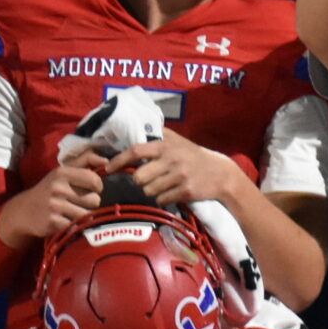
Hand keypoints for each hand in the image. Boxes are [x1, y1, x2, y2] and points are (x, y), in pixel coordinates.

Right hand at [0, 158, 104, 246]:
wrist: (23, 211)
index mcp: (62, 173)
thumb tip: (106, 160)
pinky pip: (78, 226)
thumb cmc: (50, 189)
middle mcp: (58, 188)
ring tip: (73, 212)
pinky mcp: (53, 222)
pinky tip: (66, 221)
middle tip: (78, 203)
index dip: (97, 187)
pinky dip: (75, 226)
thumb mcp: (63, 171)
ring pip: (88, 215)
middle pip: (95, 200)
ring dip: (84, 216)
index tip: (90, 189)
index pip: (95, 180)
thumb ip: (86, 161)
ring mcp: (55, 206)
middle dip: (90, 203)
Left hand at [108, 133, 244, 205]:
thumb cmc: (193, 156)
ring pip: (149, 191)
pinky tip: (172, 192)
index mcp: (166, 146)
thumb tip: (132, 128)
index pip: (136, 151)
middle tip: (148, 178)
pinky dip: (163, 198)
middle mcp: (172, 160)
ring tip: (162, 185)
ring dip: (152, 190)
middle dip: (140, 180)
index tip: (107, 167)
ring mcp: (179, 177)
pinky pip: (162, 200)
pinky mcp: (186, 192)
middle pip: (139, 177)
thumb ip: (157, 135)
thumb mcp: (177, 141)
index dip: (119, 160)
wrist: (220, 174)